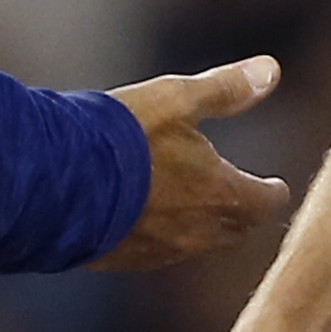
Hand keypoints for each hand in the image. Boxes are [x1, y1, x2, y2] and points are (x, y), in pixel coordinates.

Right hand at [96, 55, 292, 272]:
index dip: (272, 193)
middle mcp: (197, 232)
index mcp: (219, 194)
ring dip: (202, 227)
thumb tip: (272, 70)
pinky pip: (156, 253)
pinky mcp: (124, 261)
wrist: (55, 182)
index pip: (265, 203)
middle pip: (235, 231)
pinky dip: (162, 237)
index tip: (275, 187)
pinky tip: (147, 220)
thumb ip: (226, 89)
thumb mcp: (177, 98)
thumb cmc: (122, 135)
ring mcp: (160, 251)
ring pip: (196, 245)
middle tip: (244, 201)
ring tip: (195, 208)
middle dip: (243, 214)